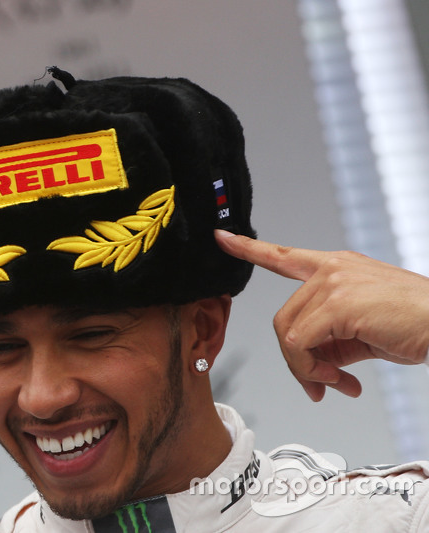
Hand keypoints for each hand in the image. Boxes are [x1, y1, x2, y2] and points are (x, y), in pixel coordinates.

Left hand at [215, 230, 428, 400]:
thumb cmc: (415, 326)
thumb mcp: (363, 330)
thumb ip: (330, 338)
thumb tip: (311, 365)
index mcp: (336, 267)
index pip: (283, 256)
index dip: (250, 248)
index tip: (223, 238)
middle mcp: (331, 269)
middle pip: (283, 319)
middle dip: (297, 360)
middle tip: (320, 385)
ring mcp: (333, 283)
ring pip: (288, 334)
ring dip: (305, 369)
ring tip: (332, 385)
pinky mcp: (338, 304)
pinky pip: (300, 345)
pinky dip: (311, 370)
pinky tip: (336, 381)